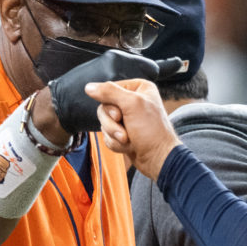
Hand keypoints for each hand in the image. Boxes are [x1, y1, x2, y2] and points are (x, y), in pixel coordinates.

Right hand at [48, 50, 182, 133]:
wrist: (158, 159)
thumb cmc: (152, 131)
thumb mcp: (132, 105)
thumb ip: (109, 92)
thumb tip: (89, 87)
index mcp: (139, 88)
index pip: (109, 90)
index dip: (110, 104)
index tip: (120, 114)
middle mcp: (133, 101)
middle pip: (104, 107)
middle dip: (112, 123)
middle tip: (125, 131)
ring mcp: (128, 119)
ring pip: (104, 123)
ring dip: (114, 134)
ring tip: (128, 140)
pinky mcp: (123, 133)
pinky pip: (107, 135)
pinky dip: (116, 143)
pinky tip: (129, 146)